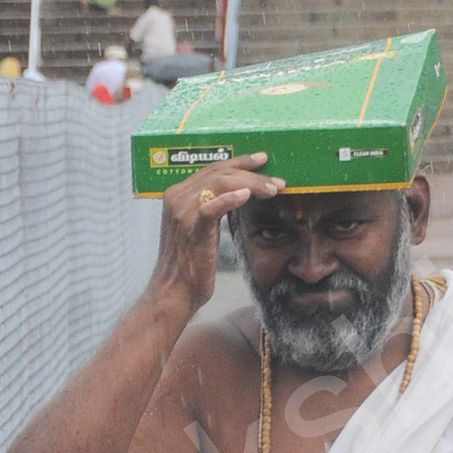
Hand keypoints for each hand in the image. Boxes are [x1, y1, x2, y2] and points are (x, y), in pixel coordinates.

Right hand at [150, 152, 282, 312]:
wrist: (175, 292)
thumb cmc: (191, 264)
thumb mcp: (201, 228)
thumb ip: (213, 207)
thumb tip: (241, 193)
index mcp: (177, 194)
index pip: (212, 168)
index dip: (239, 162)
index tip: (263, 160)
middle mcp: (176, 198)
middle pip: (218, 172)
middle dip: (251, 173)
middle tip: (277, 180)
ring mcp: (182, 213)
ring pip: (218, 184)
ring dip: (250, 184)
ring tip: (272, 190)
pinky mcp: (191, 231)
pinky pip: (210, 208)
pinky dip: (230, 199)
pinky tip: (248, 195)